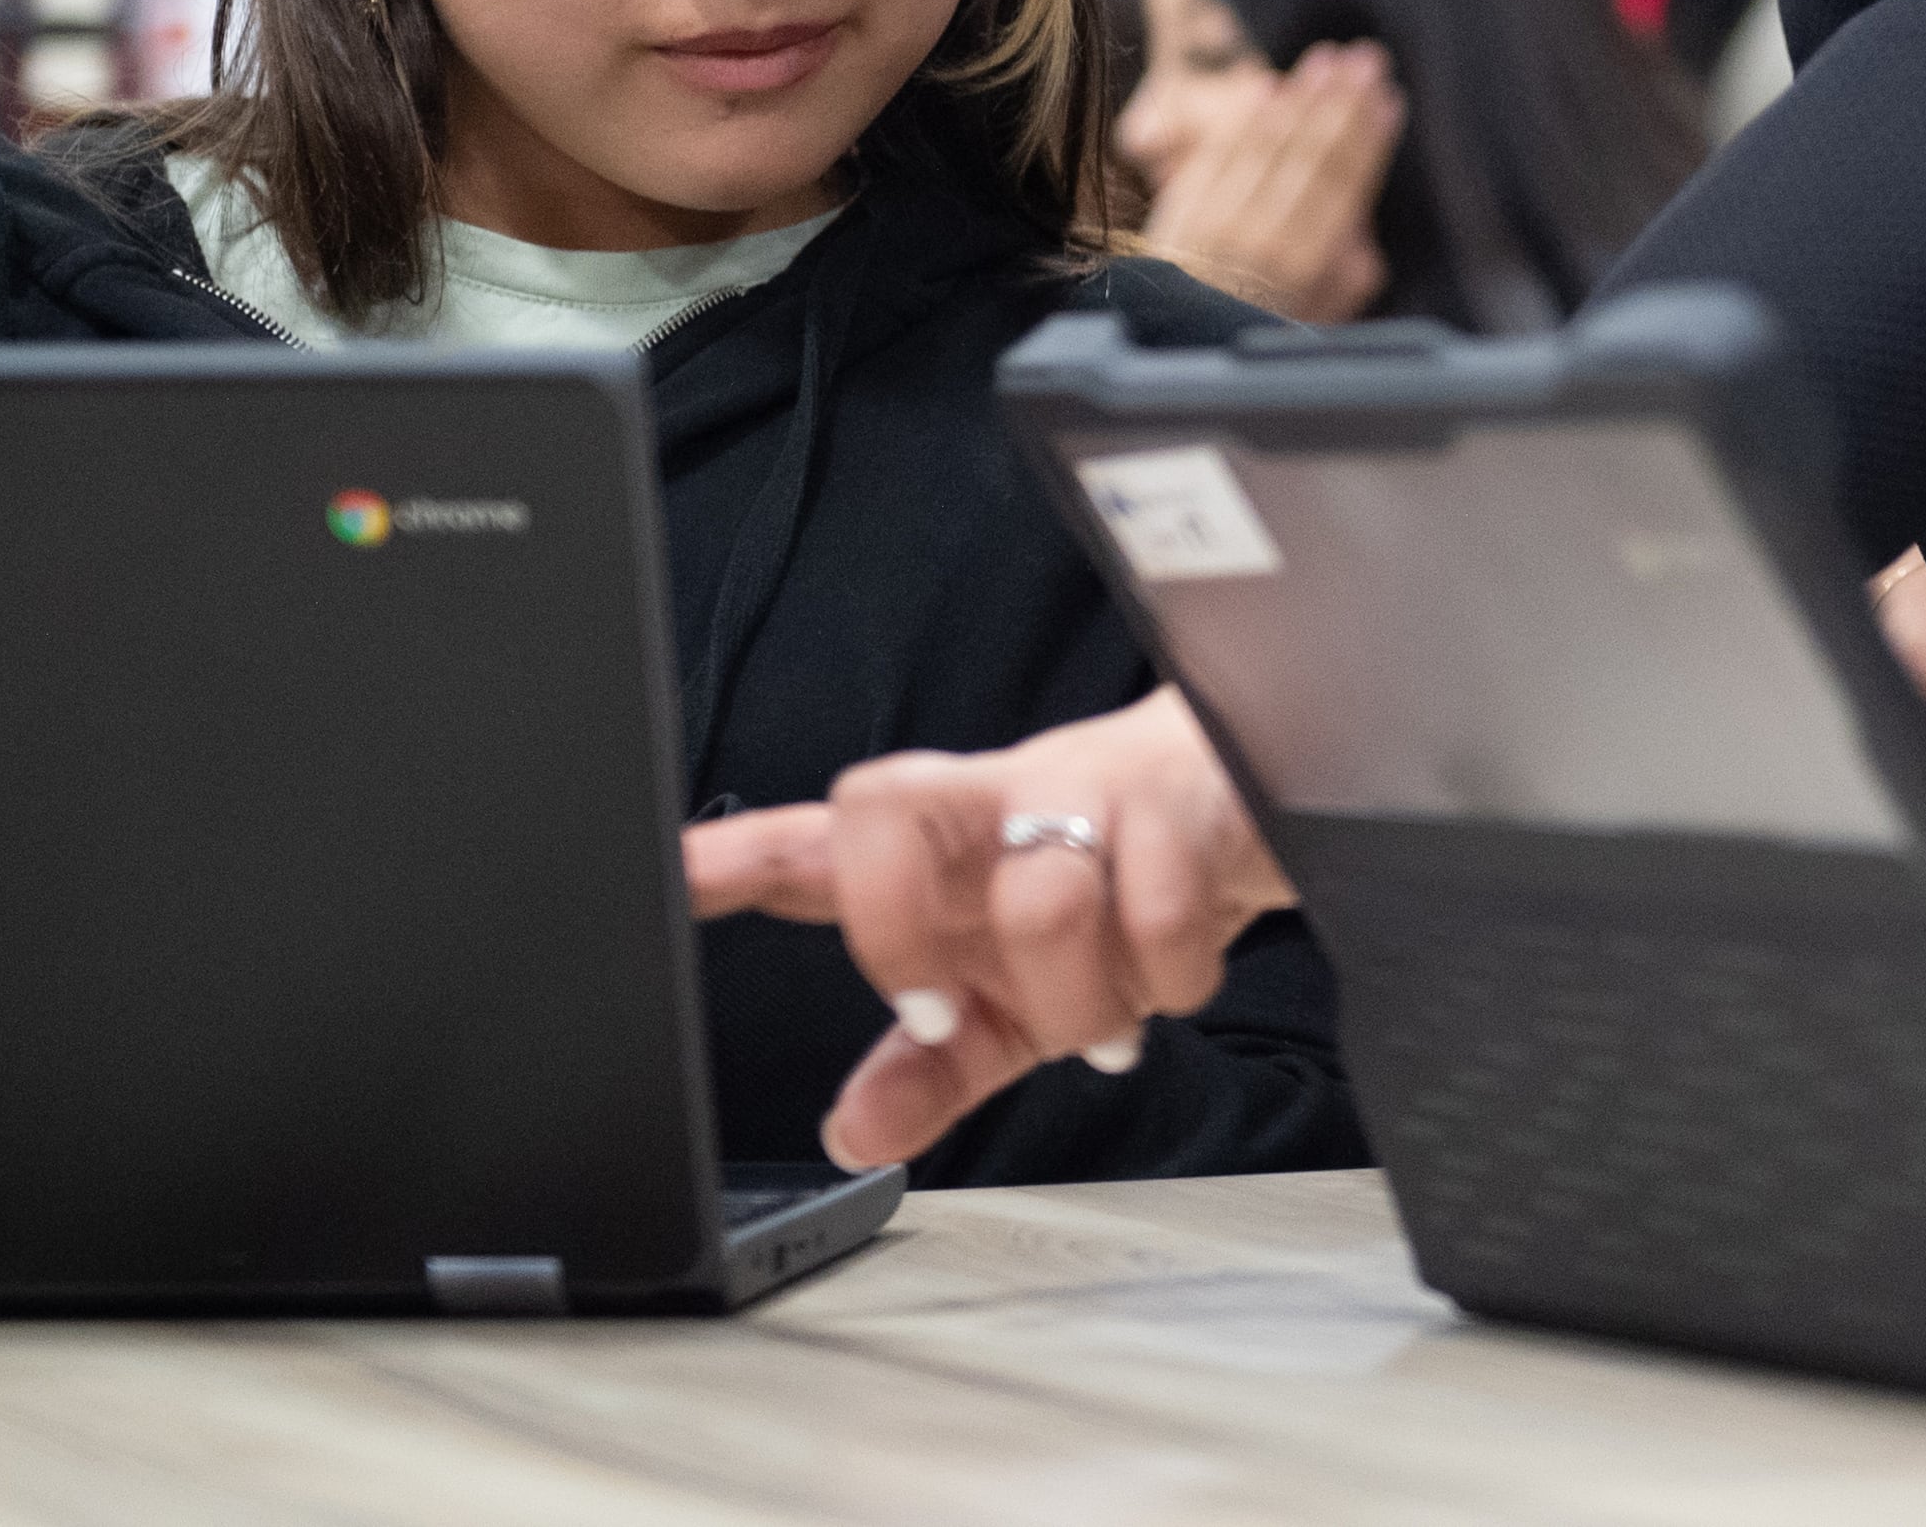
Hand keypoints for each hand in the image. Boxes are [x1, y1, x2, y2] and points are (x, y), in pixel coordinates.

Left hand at [681, 684, 1292, 1169]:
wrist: (1255, 802)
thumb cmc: (1115, 886)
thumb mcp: (1014, 1003)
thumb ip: (931, 1070)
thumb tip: (850, 1133)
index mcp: (936, 853)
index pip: (810, 842)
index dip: (732, 858)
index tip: (670, 876)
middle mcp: (992, 805)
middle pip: (883, 810)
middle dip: (895, 927)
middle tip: (936, 1013)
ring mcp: (1083, 792)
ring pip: (1040, 896)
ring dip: (1077, 998)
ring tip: (1105, 1016)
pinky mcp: (1180, 801)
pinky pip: (1157, 908)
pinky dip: (1166, 979)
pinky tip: (1168, 981)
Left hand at [1140, 42, 1400, 321]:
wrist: (1168, 351)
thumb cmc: (1250, 339)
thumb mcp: (1311, 328)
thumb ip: (1341, 287)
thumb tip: (1365, 245)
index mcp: (1301, 266)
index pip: (1341, 185)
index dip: (1367, 139)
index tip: (1388, 99)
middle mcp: (1260, 236)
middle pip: (1308, 155)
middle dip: (1341, 103)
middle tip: (1367, 60)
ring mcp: (1217, 219)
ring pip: (1266, 145)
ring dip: (1300, 98)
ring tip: (1327, 60)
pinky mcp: (1181, 210)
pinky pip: (1218, 153)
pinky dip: (1243, 119)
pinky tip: (1266, 87)